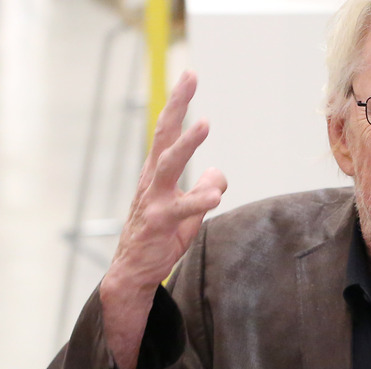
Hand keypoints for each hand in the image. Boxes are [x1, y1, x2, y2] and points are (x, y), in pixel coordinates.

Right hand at [100, 71, 226, 368]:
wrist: (133, 272)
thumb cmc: (160, 237)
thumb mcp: (190, 212)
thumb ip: (204, 190)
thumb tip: (218, 172)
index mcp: (159, 173)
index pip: (168, 131)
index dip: (179, 103)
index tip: (190, 75)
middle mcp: (154, 180)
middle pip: (164, 135)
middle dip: (177, 105)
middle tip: (190, 77)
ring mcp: (154, 200)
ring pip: (168, 165)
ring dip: (186, 144)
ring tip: (204, 124)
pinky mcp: (159, 223)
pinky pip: (181, 210)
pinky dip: (198, 201)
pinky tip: (215, 196)